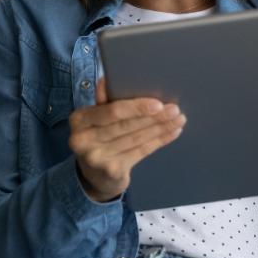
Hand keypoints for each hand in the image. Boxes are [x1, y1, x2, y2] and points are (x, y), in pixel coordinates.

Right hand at [68, 77, 185, 201]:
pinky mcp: (112, 171)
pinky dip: (159, 141)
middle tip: (175, 109)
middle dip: (154, 117)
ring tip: (178, 119)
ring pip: (136, 139)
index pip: (111, 111)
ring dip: (161, 128)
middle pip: (126, 126)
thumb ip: (104, 101)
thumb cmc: (98, 137)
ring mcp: (97, 158)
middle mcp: (83, 140)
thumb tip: (107, 80)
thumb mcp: (95, 119)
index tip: (158, 103)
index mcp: (79, 119)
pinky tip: (172, 132)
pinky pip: (141, 152)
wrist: (94, 177)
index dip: (136, 107)